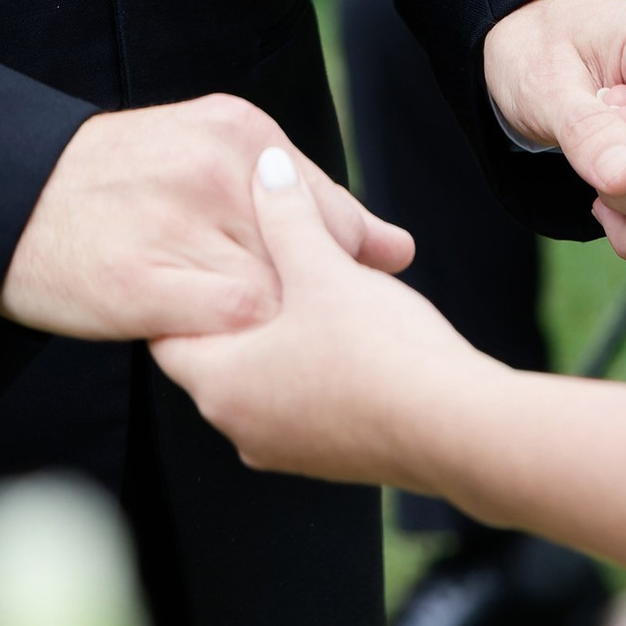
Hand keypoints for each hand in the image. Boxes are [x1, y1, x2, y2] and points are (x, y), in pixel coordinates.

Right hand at [0, 97, 412, 341]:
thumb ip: (302, 201)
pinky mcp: (149, 280)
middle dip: (314, 304)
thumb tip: (398, 248)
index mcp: (240, 129)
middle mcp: (220, 166)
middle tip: (304, 336)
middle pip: (310, 257)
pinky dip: (236, 347)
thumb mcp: (212, 159)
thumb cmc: (121, 186)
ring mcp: (184, 221)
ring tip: (258, 345)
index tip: (348, 304)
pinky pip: (229, 325)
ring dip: (275, 329)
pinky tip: (219, 352)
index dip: (341, 268)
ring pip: (276, 296)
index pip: (328, 212)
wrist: (14, 201)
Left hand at [156, 145, 487, 486]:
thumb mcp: (324, 268)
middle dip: (241, 302)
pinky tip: (348, 329)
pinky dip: (311, 362)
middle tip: (263, 257)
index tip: (202, 249)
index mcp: (220, 385)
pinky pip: (301, 399)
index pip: (169, 330)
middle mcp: (241, 427)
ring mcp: (286, 449)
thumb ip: (289, 214)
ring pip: (263, 376)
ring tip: (314, 286)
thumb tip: (268, 170)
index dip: (188, 283)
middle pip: (218, 351)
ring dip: (281, 333)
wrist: (456, 431)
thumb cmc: (379, 354)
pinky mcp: (329, 456)